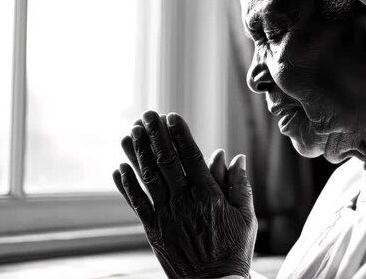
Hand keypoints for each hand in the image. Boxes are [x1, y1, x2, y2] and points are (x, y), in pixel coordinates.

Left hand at [112, 111, 256, 278]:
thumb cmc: (234, 250)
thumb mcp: (246, 216)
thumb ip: (240, 185)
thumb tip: (236, 157)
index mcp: (209, 195)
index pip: (190, 156)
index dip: (179, 134)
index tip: (170, 116)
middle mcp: (184, 201)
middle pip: (166, 161)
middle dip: (155, 135)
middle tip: (146, 115)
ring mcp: (166, 215)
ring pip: (148, 177)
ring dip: (137, 153)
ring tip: (131, 132)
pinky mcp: (154, 229)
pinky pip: (137, 203)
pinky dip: (127, 185)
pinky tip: (119, 168)